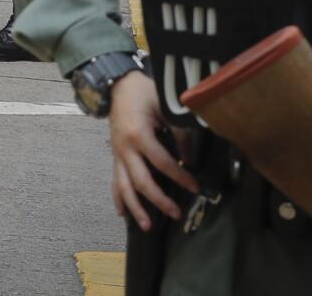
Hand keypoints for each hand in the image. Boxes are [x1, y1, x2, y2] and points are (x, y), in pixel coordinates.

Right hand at [107, 72, 198, 230]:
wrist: (119, 85)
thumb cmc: (144, 93)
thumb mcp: (164, 107)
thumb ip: (178, 132)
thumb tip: (190, 159)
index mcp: (139, 134)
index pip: (162, 162)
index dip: (180, 176)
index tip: (195, 187)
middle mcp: (125, 148)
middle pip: (140, 181)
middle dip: (158, 200)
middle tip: (175, 213)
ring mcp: (117, 154)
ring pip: (123, 186)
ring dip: (135, 208)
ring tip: (147, 226)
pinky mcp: (115, 157)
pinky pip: (115, 181)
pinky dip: (118, 198)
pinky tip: (123, 213)